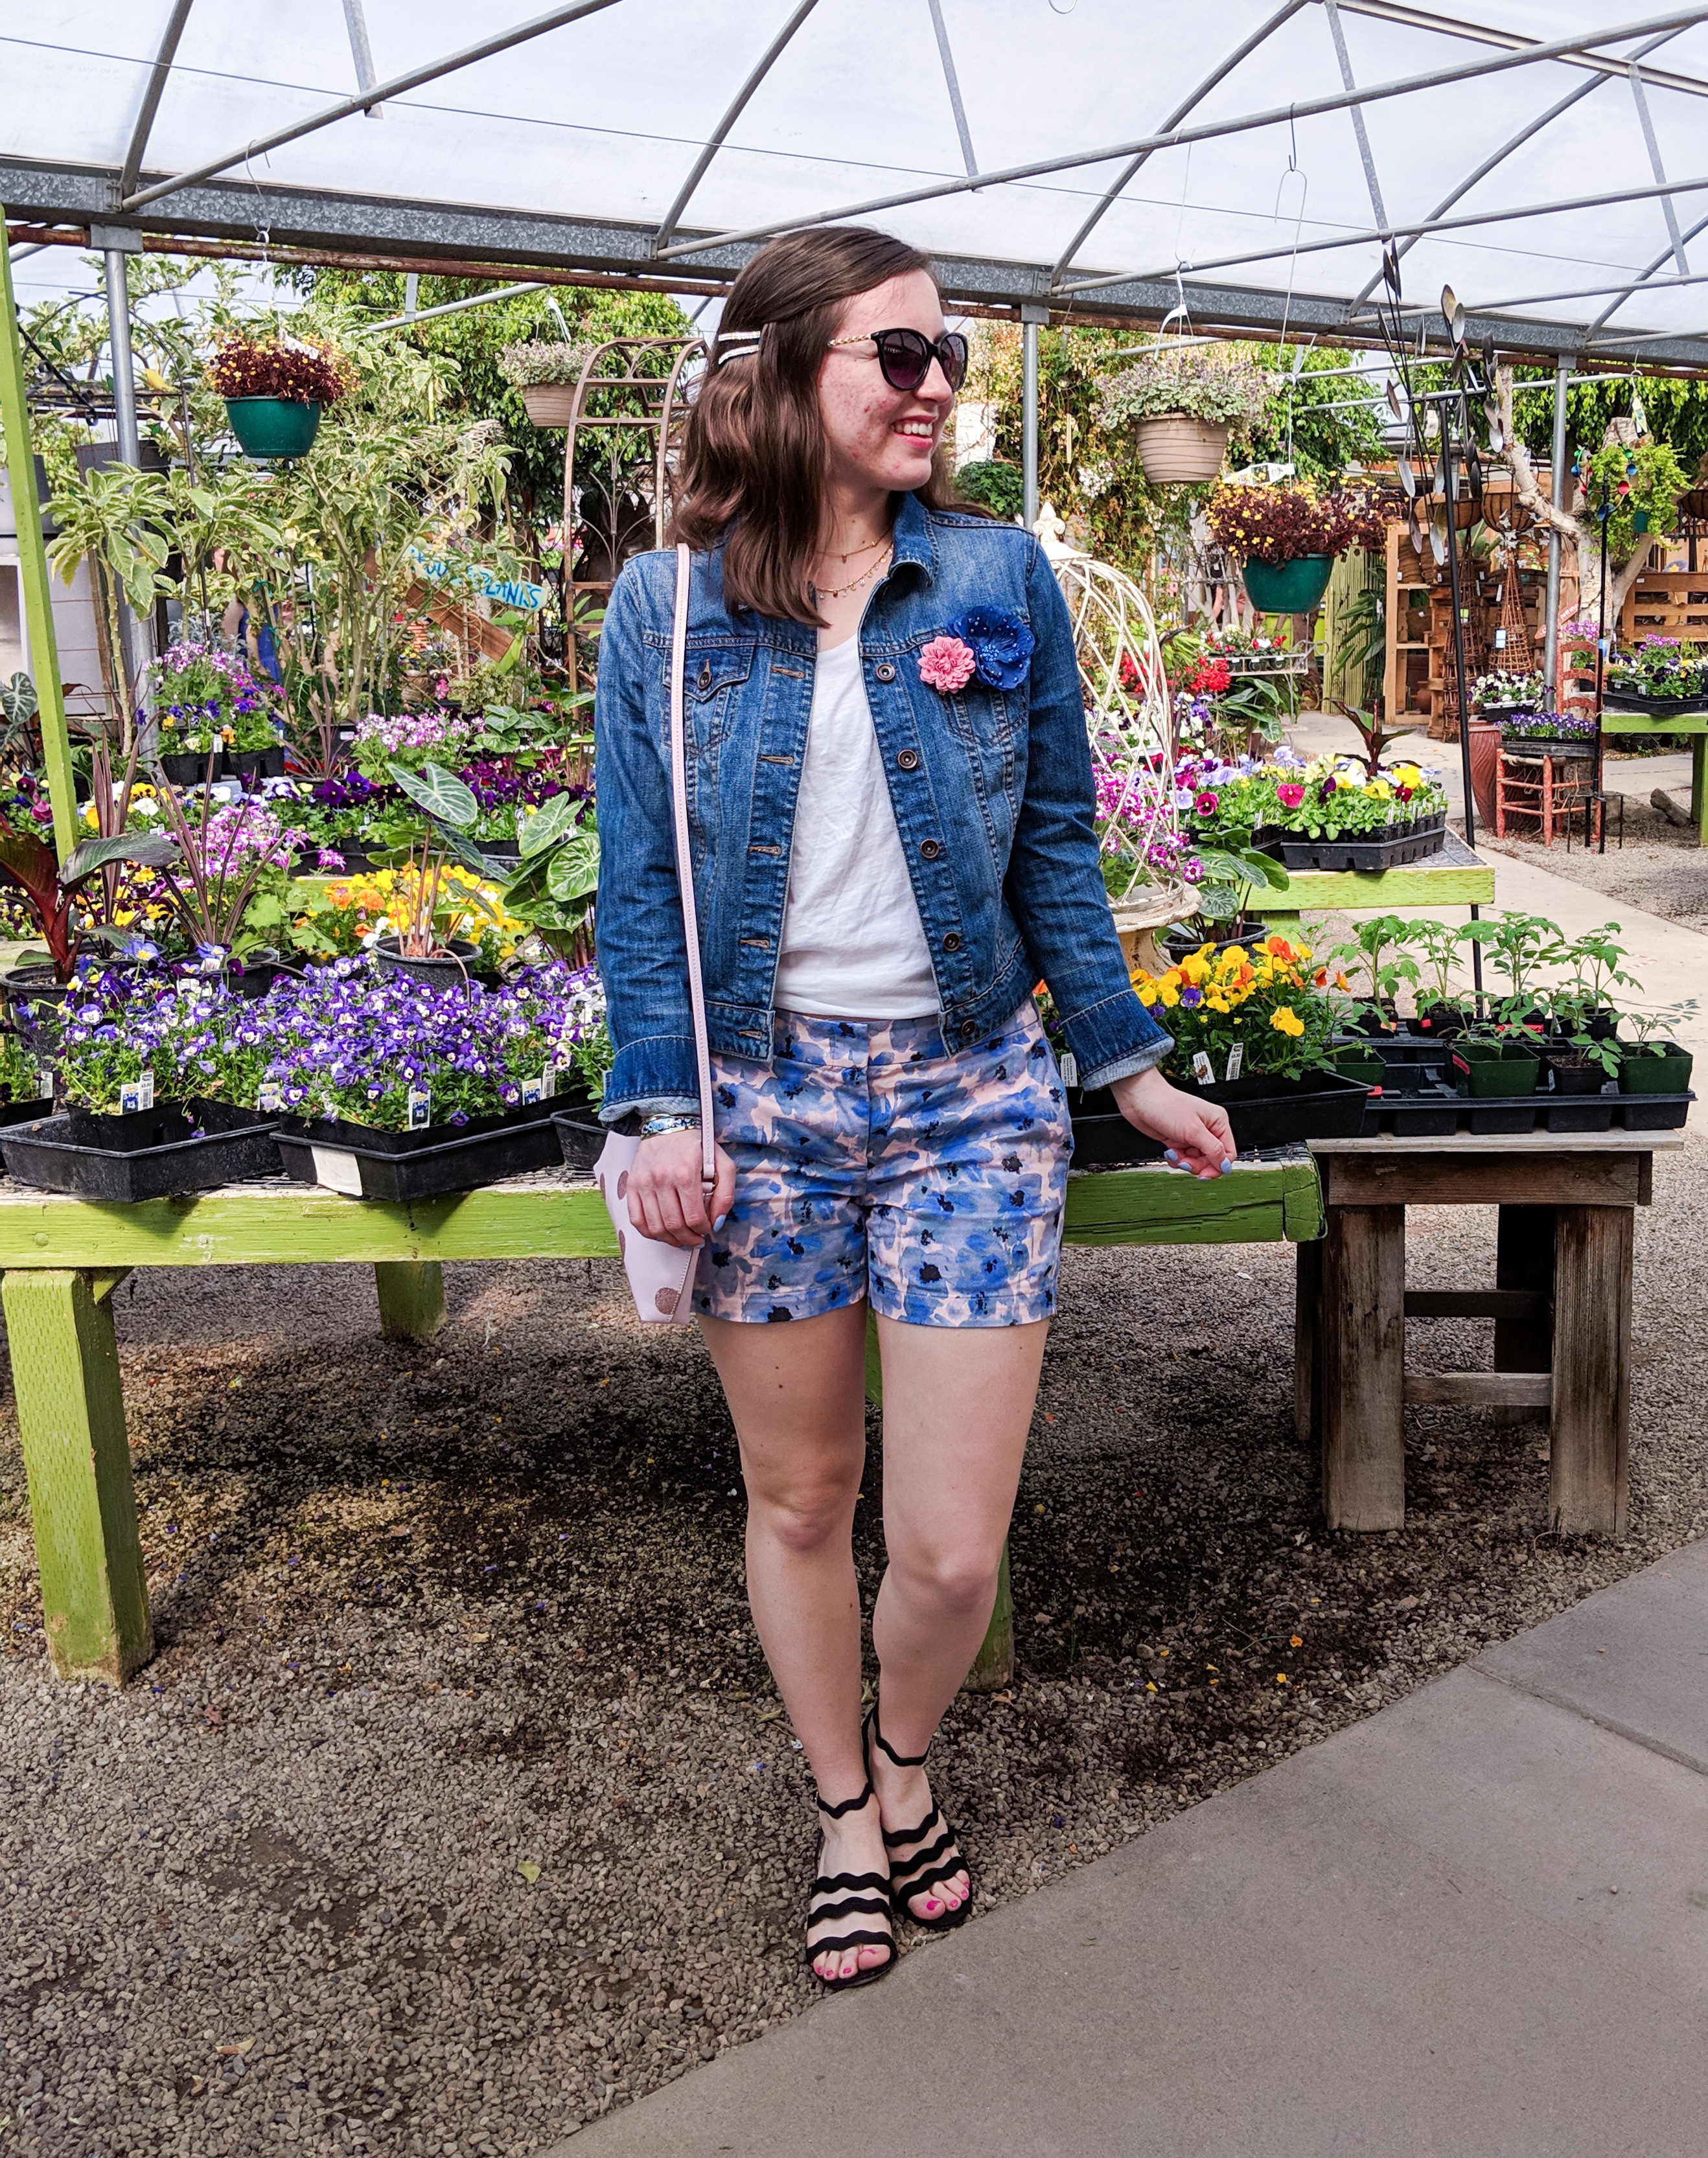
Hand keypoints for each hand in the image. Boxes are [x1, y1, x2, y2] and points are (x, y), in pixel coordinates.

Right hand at [626, 1127, 736, 1248]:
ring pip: (655, 1227)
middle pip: (674, 1225)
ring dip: (671, 1240)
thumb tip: (717, 1222)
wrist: (669, 1124)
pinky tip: (662, 1233)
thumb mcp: (722, 1164)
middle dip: (689, 1239)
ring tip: (681, 1239)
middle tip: (696, 1239)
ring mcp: (643, 1183)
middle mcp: (661, 1179)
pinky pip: (636, 1220)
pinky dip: (649, 1233)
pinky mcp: (632, 1185)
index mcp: (686, 1173)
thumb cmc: (697, 1145)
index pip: (694, 1217)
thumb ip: (725, 1194)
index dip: (703, 1230)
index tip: (707, 1229)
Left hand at [1110, 1066, 1235, 1179]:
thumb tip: (1226, 1166)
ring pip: (1196, 1161)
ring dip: (1184, 1162)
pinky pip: (1183, 1159)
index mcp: (1218, 1123)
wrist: (1140, 1099)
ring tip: (1175, 1153)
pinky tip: (1169, 1151)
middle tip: (1185, 1162)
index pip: (1228, 1153)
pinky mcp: (1178, 1141)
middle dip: (1197, 1165)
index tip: (1206, 1173)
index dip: (1218, 1166)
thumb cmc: (1166, 1105)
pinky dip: (1176, 1159)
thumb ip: (1212, 1149)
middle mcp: (1207, 1130)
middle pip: (1211, 1160)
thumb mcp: (1193, 1130)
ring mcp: (1192, 1136)